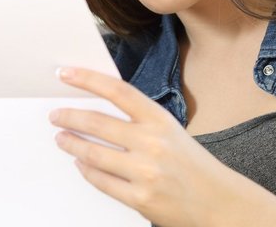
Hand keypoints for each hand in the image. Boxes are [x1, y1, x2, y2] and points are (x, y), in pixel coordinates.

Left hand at [49, 67, 249, 226]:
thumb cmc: (192, 165)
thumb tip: (97, 112)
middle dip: (70, 118)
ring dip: (72, 144)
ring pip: (93, 154)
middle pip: (98, 123)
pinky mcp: (140, 198)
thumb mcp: (171, 132)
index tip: (65, 73)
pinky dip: (86, 171)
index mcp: (161, 120)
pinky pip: (101, 181)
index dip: (88, 79)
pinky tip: (81, 163)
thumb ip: (140, 121)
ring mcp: (145, 172)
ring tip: (61, 138)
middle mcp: (152, 143)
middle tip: (56, 116)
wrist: (219, 202)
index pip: (118, 91)